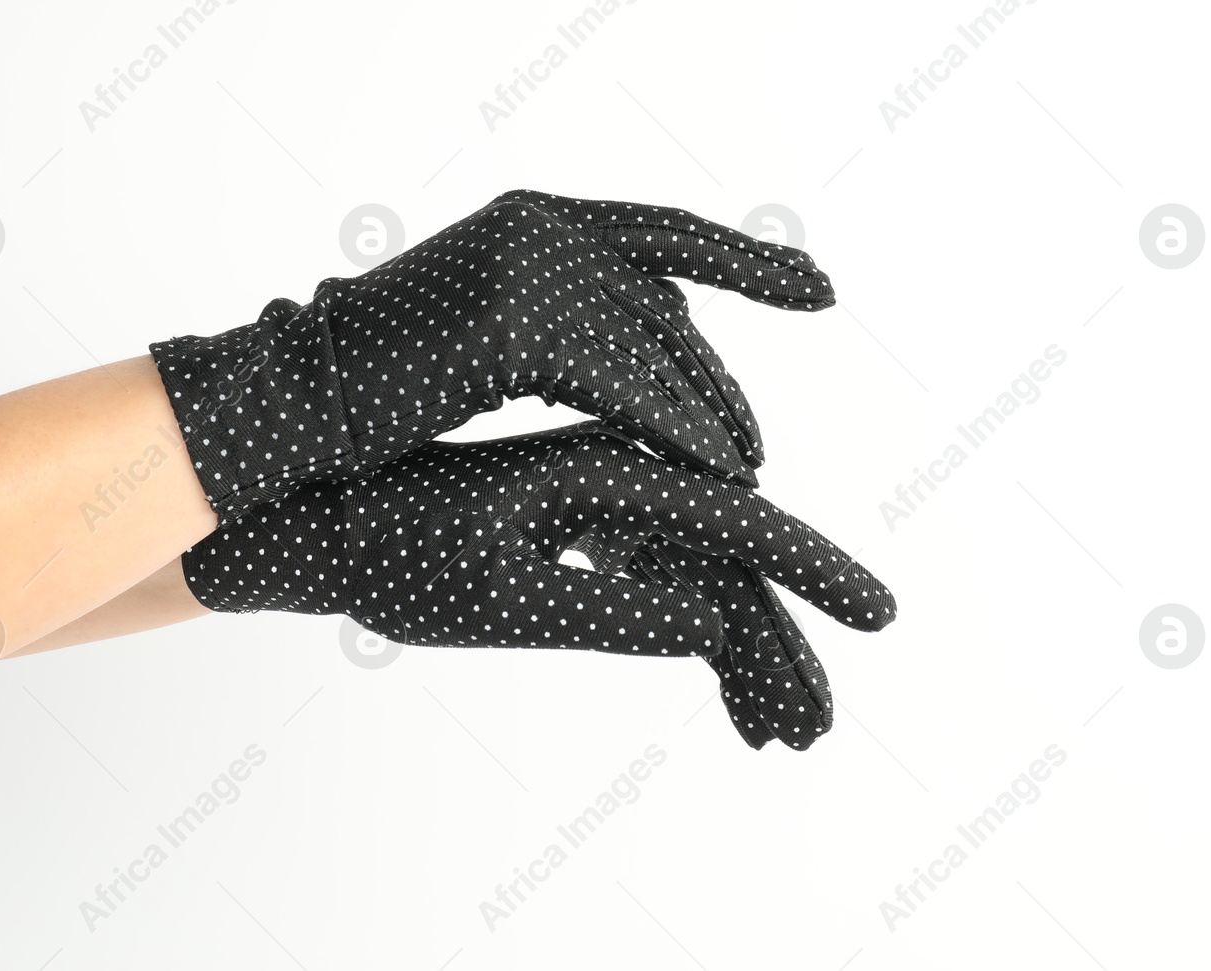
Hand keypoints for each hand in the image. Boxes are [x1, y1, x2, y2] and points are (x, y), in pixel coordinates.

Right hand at [151, 190, 833, 515]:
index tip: (816, 289)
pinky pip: (634, 385)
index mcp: (531, 221)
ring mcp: (534, 266)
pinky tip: (717, 472)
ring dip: (710, 413)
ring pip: (661, 348)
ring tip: (745, 471)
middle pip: (671, 307)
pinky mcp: (522, 323)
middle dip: (716, 381)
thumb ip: (550, 327)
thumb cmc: (363, 386)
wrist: (280, 402)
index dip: (745, 260)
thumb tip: (619, 367)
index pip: (665, 233)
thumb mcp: (474, 334)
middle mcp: (543, 226)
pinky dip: (680, 427)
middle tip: (754, 445)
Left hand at [180, 424, 893, 745]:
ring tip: (779, 735)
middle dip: (778, 646)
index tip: (879, 614)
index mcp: (607, 476)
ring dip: (743, 652)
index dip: (813, 573)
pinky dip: (697, 635)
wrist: (331, 522)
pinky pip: (664, 579)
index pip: (737, 526)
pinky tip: (724, 693)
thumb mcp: (498, 597)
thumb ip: (607, 609)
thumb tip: (712, 623)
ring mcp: (607, 505)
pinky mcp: (589, 528)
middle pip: (730, 563)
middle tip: (813, 731)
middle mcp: (620, 480)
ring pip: (701, 577)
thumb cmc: (398, 555)